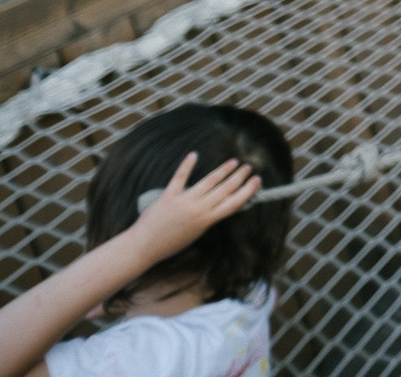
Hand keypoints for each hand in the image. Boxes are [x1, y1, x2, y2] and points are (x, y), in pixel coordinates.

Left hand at [126, 153, 261, 260]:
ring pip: (209, 181)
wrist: (143, 247)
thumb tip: (218, 205)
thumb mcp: (195, 234)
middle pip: (225, 189)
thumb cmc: (169, 245)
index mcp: (207, 221)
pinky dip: (187, 165)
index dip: (248, 190)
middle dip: (239, 177)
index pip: (234, 203)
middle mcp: (199, 209)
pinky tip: (194, 154)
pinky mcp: (169, 196)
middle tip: (248, 167)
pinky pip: (180, 177)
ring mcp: (184, 201)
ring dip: (223, 170)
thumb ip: (207, 219)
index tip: (257, 181)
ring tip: (233, 162)